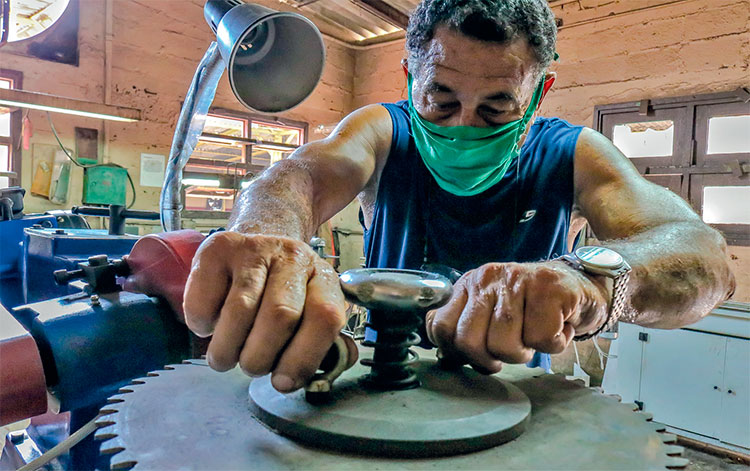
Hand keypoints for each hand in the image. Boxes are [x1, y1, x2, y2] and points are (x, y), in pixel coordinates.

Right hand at [183, 231, 350, 391]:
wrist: (257, 240)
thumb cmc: (283, 292)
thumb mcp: (309, 312)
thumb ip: (318, 346)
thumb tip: (306, 377)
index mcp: (324, 278)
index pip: (324, 317)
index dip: (303, 357)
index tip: (283, 383)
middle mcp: (293, 257)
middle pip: (280, 315)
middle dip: (259, 357)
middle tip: (250, 366)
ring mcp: (255, 249)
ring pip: (239, 311)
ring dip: (227, 348)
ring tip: (225, 356)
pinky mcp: (218, 249)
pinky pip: (204, 300)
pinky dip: (203, 325)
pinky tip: (212, 323)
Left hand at [425, 261, 608, 373]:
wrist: (581, 284)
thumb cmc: (533, 306)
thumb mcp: (492, 313)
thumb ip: (465, 330)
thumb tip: (445, 358)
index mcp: (469, 284)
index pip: (441, 327)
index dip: (457, 352)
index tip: (479, 357)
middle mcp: (488, 278)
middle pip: (469, 342)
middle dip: (492, 359)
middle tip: (512, 349)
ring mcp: (518, 280)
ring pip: (505, 345)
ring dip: (526, 353)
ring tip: (537, 335)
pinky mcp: (550, 289)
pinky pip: (542, 340)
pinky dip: (554, 344)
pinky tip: (559, 327)